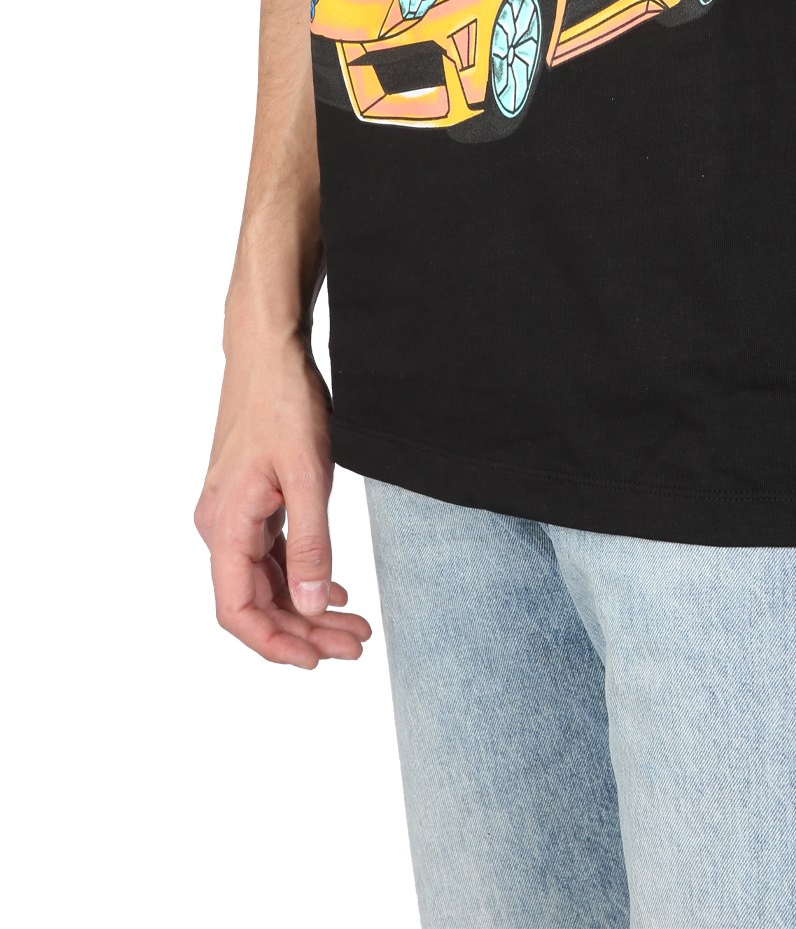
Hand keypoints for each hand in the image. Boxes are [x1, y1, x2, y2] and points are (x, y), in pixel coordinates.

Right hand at [194, 334, 371, 669]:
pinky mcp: (250, 503)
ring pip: (266, 581)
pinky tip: (333, 589)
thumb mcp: (308, 474)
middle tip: (356, 645)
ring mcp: (234, 516)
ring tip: (355, 626)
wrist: (269, 353)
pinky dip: (301, 576)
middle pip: (257, 602)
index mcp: (225, 526)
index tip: (318, 661)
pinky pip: (270, 556)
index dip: (275, 643)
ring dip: (306, 608)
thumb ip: (311, 542)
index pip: (237, 610)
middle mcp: (220, 527)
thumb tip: (310, 606)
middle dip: (304, 632)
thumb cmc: (285, 403)